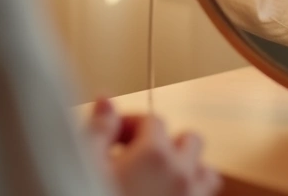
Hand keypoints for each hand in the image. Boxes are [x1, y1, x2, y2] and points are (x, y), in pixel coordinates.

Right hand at [88, 98, 221, 195]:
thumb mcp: (82, 163)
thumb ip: (98, 129)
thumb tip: (106, 101)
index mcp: (154, 154)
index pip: (152, 120)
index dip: (130, 124)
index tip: (113, 138)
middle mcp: (181, 175)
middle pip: (189, 140)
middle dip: (165, 142)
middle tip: (134, 158)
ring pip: (204, 172)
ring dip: (185, 168)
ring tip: (156, 181)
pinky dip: (190, 194)